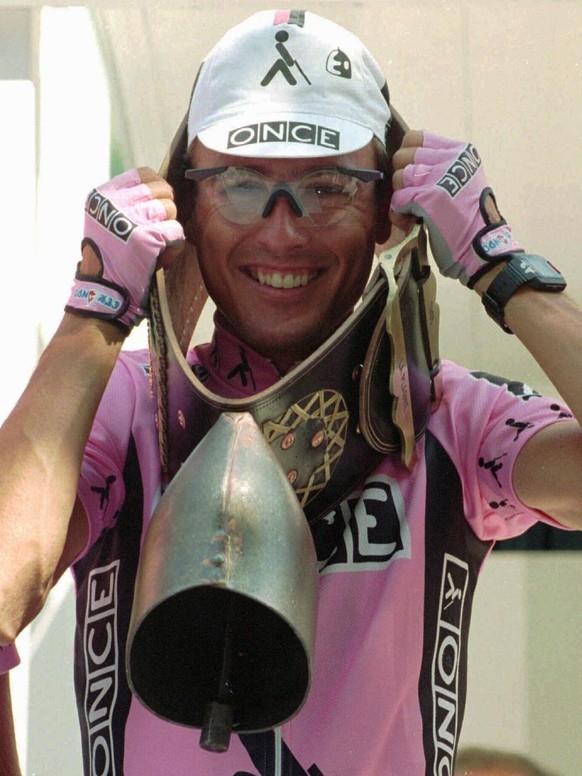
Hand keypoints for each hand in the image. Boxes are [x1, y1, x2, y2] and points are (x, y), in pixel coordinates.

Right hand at [65, 168, 184, 330]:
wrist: (103, 294)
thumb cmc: (111, 260)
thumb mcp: (108, 222)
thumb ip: (129, 203)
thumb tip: (165, 190)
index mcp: (103, 196)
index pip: (144, 174)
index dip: (157, 189)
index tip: (155, 208)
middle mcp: (114, 203)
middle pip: (163, 190)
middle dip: (166, 211)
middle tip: (156, 231)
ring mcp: (130, 219)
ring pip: (172, 210)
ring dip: (169, 230)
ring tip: (155, 247)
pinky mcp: (147, 238)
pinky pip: (177, 233)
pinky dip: (174, 248)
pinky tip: (160, 258)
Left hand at [390, 130, 521, 286]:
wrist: (479, 247)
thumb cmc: (468, 219)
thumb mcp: (463, 181)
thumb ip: (440, 167)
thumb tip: (405, 164)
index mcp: (460, 152)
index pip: (417, 137)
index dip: (406, 155)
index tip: (412, 175)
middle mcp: (451, 159)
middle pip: (403, 156)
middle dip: (401, 179)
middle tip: (411, 196)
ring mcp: (439, 177)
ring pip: (399, 177)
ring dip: (401, 198)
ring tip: (412, 212)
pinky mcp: (428, 198)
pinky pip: (398, 200)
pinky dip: (399, 215)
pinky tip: (410, 223)